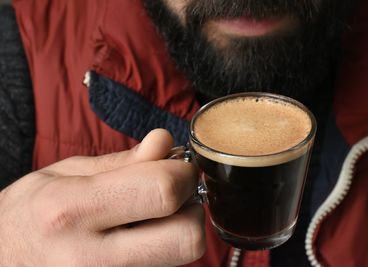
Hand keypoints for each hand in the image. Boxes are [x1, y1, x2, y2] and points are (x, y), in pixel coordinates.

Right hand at [0, 129, 204, 266]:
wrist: (1, 262)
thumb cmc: (28, 214)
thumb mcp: (65, 174)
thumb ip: (122, 162)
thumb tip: (165, 143)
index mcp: (72, 210)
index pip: (162, 191)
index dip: (182, 172)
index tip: (178, 164)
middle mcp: (91, 258)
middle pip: (186, 238)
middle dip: (191, 207)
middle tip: (173, 192)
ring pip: (182, 256)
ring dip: (181, 227)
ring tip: (151, 214)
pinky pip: (164, 266)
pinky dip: (165, 245)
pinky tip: (142, 234)